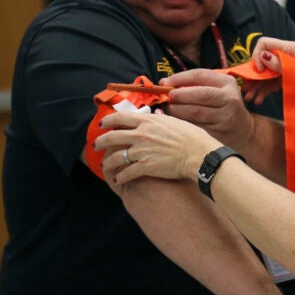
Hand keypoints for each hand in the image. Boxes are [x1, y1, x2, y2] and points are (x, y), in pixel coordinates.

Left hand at [96, 110, 217, 183]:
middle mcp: (141, 134)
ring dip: (107, 162)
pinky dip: (120, 178)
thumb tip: (157, 114)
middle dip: (101, 142)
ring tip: (105, 166)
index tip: (102, 124)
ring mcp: (141, 150)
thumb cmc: (192, 137)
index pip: (120, 118)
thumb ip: (162, 118)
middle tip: (96, 145)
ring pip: (115, 157)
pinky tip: (118, 180)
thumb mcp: (176, 121)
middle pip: (112, 137)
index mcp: (148, 121)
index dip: (108, 121)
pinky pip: (126, 173)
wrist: (199, 154)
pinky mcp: (145, 166)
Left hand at [160, 68, 255, 149]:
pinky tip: (174, 122)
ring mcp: (226, 116)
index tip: (164, 82)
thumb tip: (164, 83)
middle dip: (178, 95)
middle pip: (199, 94)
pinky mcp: (220, 132)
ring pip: (195, 112)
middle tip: (166, 98)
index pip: (200, 75)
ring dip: (177, 111)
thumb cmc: (223, 107)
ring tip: (167, 110)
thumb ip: (195, 85)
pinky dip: (182, 123)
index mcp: (227, 82)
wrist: (244, 132)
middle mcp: (229, 98)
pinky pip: (196, 126)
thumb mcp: (218, 91)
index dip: (180, 78)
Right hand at [246, 37, 294, 110]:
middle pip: (262, 60)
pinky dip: (264, 91)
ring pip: (265, 74)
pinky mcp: (287, 81)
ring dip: (256, 84)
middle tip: (245, 89)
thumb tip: (263, 57)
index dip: (258, 56)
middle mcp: (286, 57)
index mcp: (290, 50)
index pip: (265, 44)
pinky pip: (271, 84)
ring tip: (250, 98)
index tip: (258, 71)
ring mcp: (286, 69)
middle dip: (252, 73)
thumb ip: (282, 66)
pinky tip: (258, 100)